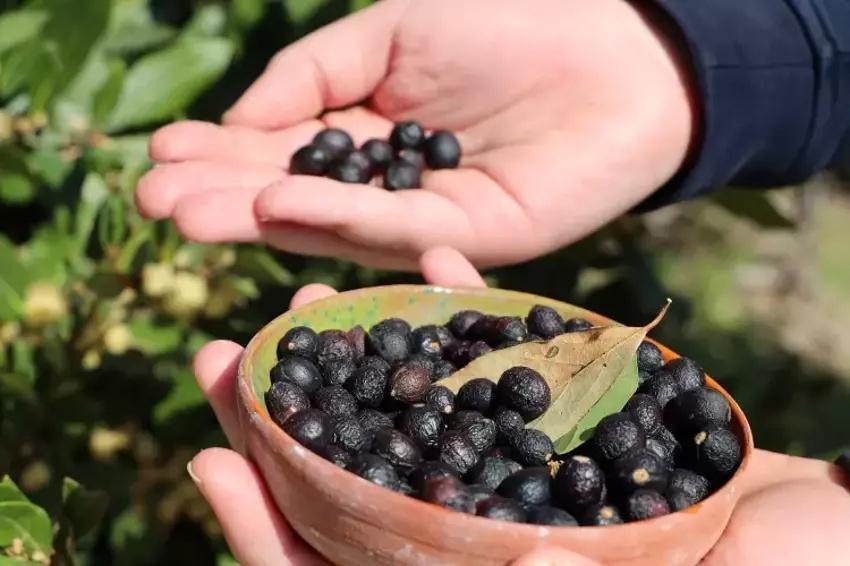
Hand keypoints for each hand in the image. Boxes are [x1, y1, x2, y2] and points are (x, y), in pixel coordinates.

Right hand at [137, 0, 694, 269]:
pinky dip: (332, 215)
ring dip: (253, 218)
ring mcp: (424, 222)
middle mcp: (386, 188)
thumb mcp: (391, 33)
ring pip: (328, 225)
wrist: (619, 53)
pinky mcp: (467, 241)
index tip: (160, 156)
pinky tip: (270, 204)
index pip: (280, 153)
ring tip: (181, 211)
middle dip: (221, 198)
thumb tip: (241, 122)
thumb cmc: (508, 28)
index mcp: (366, 136)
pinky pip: (390, 227)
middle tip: (151, 199)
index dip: (222, 155)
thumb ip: (315, 73)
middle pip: (292, 199)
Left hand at [187, 248, 849, 564]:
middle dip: (288, 426)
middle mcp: (479, 538)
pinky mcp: (560, 419)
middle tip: (223, 355)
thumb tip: (463, 561)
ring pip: (411, 417)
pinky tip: (429, 254)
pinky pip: (491, 365)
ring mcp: (517, 475)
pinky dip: (461, 317)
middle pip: (354, 488)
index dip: (272, 533)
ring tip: (307, 295)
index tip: (210, 463)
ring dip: (356, 358)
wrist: (833, 536)